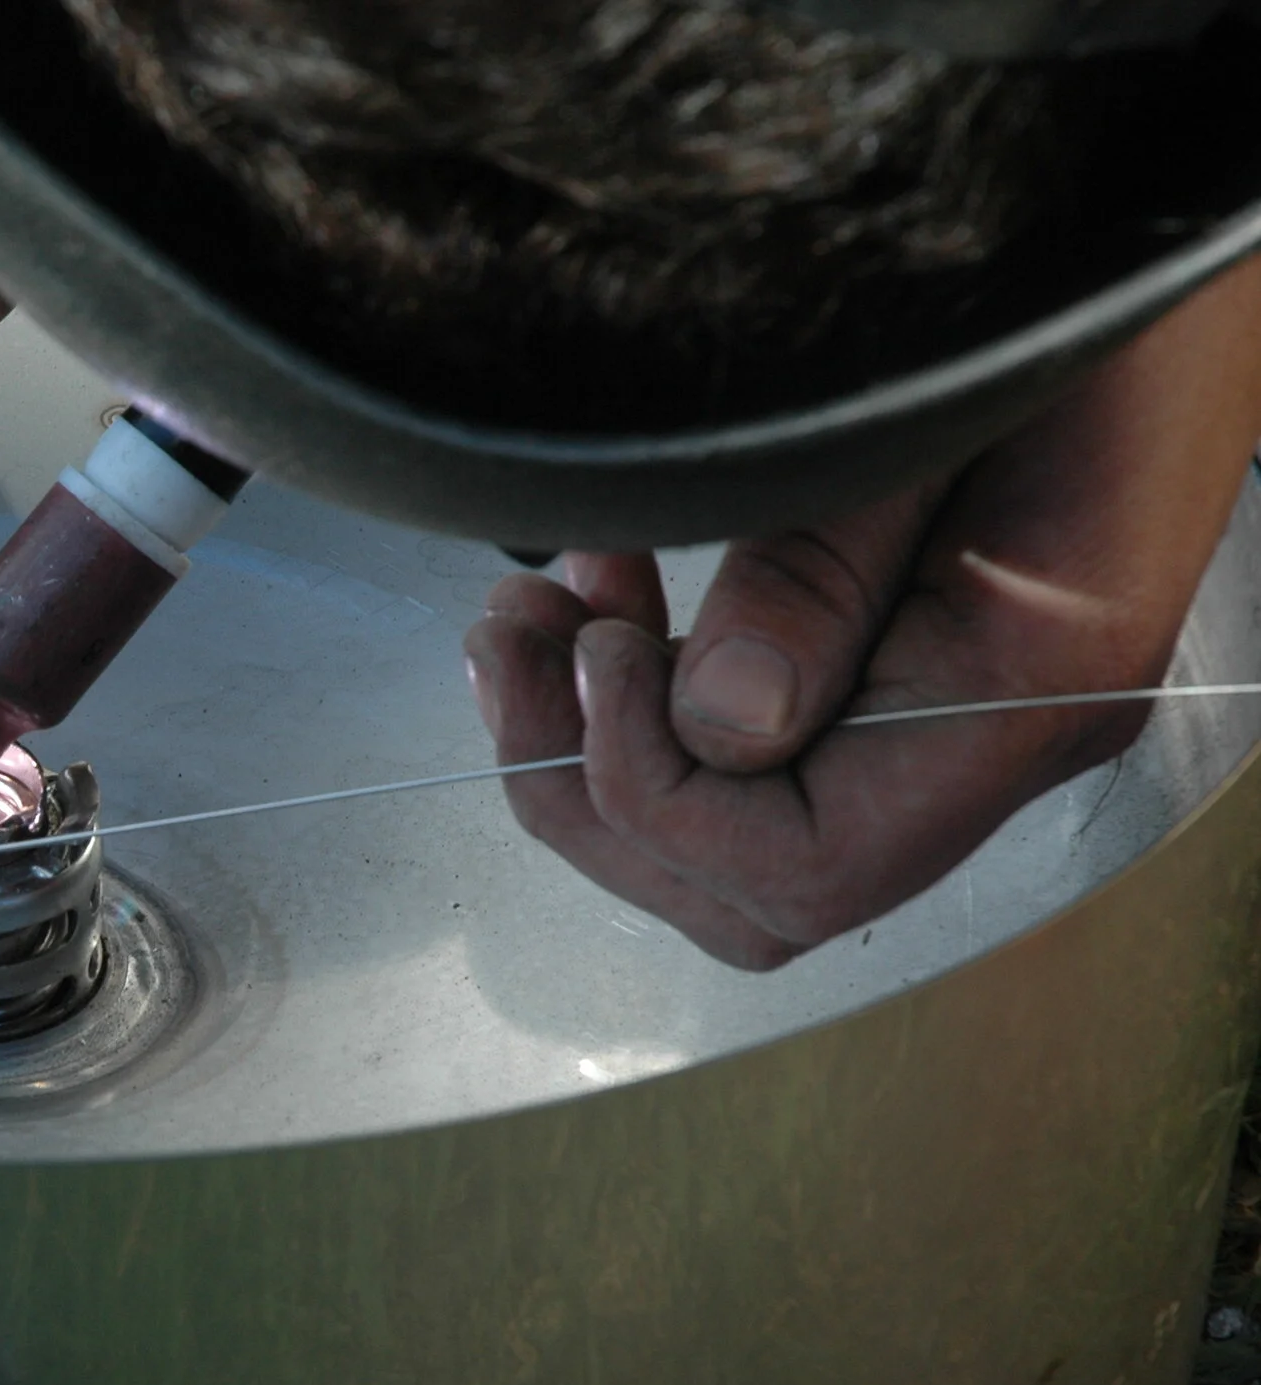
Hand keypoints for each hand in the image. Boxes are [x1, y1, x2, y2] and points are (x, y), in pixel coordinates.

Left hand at [463, 259, 1260, 969]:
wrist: (1157, 210)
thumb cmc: (1072, 283)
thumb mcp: (929, 400)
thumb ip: (822, 571)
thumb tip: (715, 724)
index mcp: (1030, 687)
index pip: (811, 867)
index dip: (659, 798)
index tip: (593, 660)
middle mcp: (1002, 735)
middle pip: (755, 889)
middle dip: (595, 783)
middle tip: (512, 644)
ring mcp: (959, 713)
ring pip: (737, 840)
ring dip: (599, 742)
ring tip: (532, 611)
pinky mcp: (913, 671)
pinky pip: (761, 756)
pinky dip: (649, 702)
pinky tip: (602, 594)